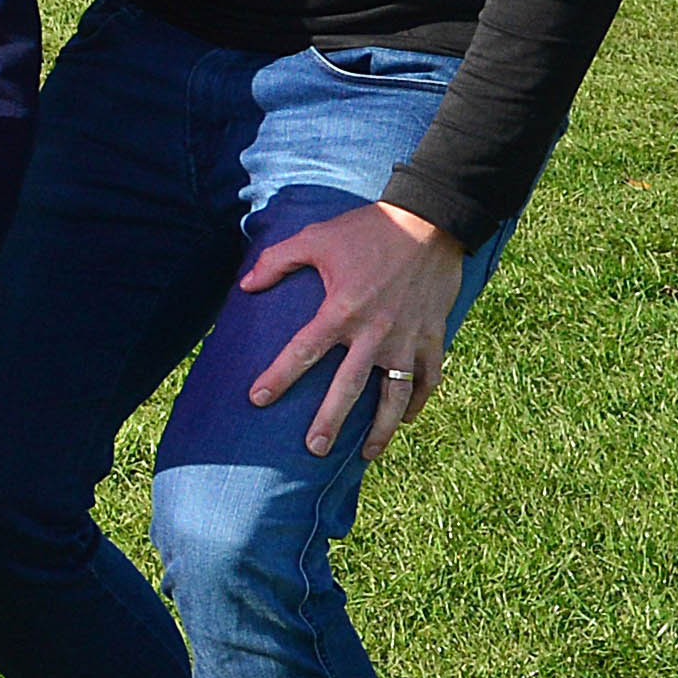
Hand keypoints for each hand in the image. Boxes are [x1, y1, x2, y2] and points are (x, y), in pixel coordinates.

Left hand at [242, 198, 467, 455]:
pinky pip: (428, 379)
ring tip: (367, 454)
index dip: (278, 377)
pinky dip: (418, 402)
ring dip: (381, 427)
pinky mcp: (433, 337)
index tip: (257, 399)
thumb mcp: (315, 238)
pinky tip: (405, 419)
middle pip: (348, 388)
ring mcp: (407, 339)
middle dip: (330, 421)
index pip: (302, 352)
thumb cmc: (368, 230)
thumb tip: (244, 286)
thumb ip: (276, 262)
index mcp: (341, 310)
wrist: (430, 223)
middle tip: (314, 449)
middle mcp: (374, 333)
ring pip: (395, 395)